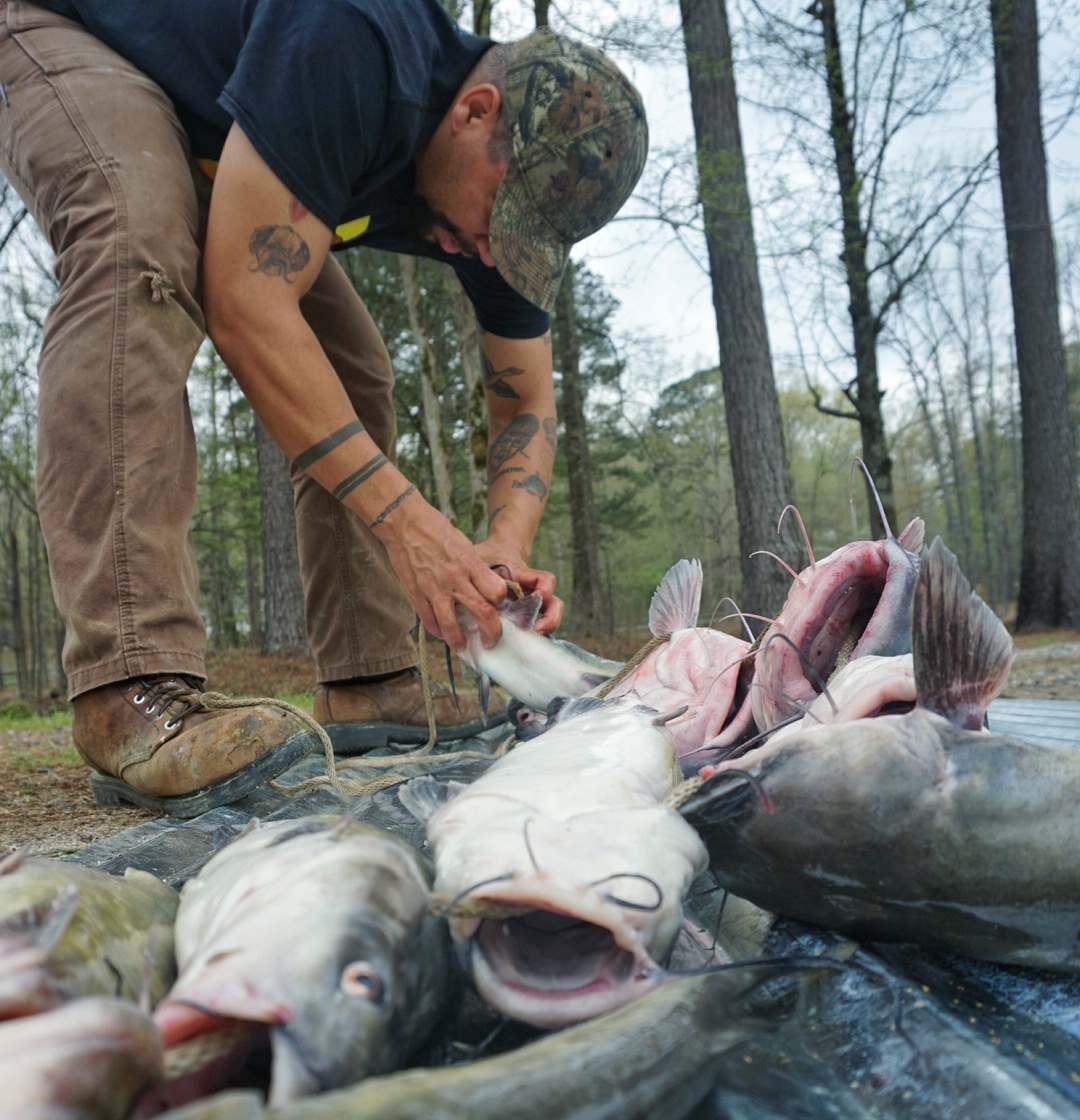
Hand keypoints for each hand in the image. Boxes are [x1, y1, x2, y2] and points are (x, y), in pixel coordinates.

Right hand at [372, 496, 507, 650]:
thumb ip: (474, 568)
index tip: (498, 605)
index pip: (496, 591)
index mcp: (470, 563)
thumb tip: (483, 588)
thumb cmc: (436, 530)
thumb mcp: (464, 545)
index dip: (500, 602)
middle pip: (482, 612)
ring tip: (463, 646)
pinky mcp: (416, 594)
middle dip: (491, 632)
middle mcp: (455, 578)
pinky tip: (442, 634)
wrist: (404, 524)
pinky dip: (438, 631)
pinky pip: (429, 621)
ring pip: (452, 625)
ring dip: (460, 641)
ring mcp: (434, 589)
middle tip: (491, 640)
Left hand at [475, 541, 563, 634]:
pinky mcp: (527, 611)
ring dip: (546, 627)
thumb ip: (471, 572)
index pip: (543, 580)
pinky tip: (520, 643)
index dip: (545, 590)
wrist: (498, 552)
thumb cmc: (487, 556)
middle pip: (554, 603)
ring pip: (551, 614)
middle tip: (537, 630)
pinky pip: (538, 623)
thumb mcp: (478, 560)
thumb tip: (456, 595)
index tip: (538, 599)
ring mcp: (532, 601)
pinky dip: (534, 634)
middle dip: (551, 618)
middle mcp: (532, 589)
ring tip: (532, 638)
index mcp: (523, 575)